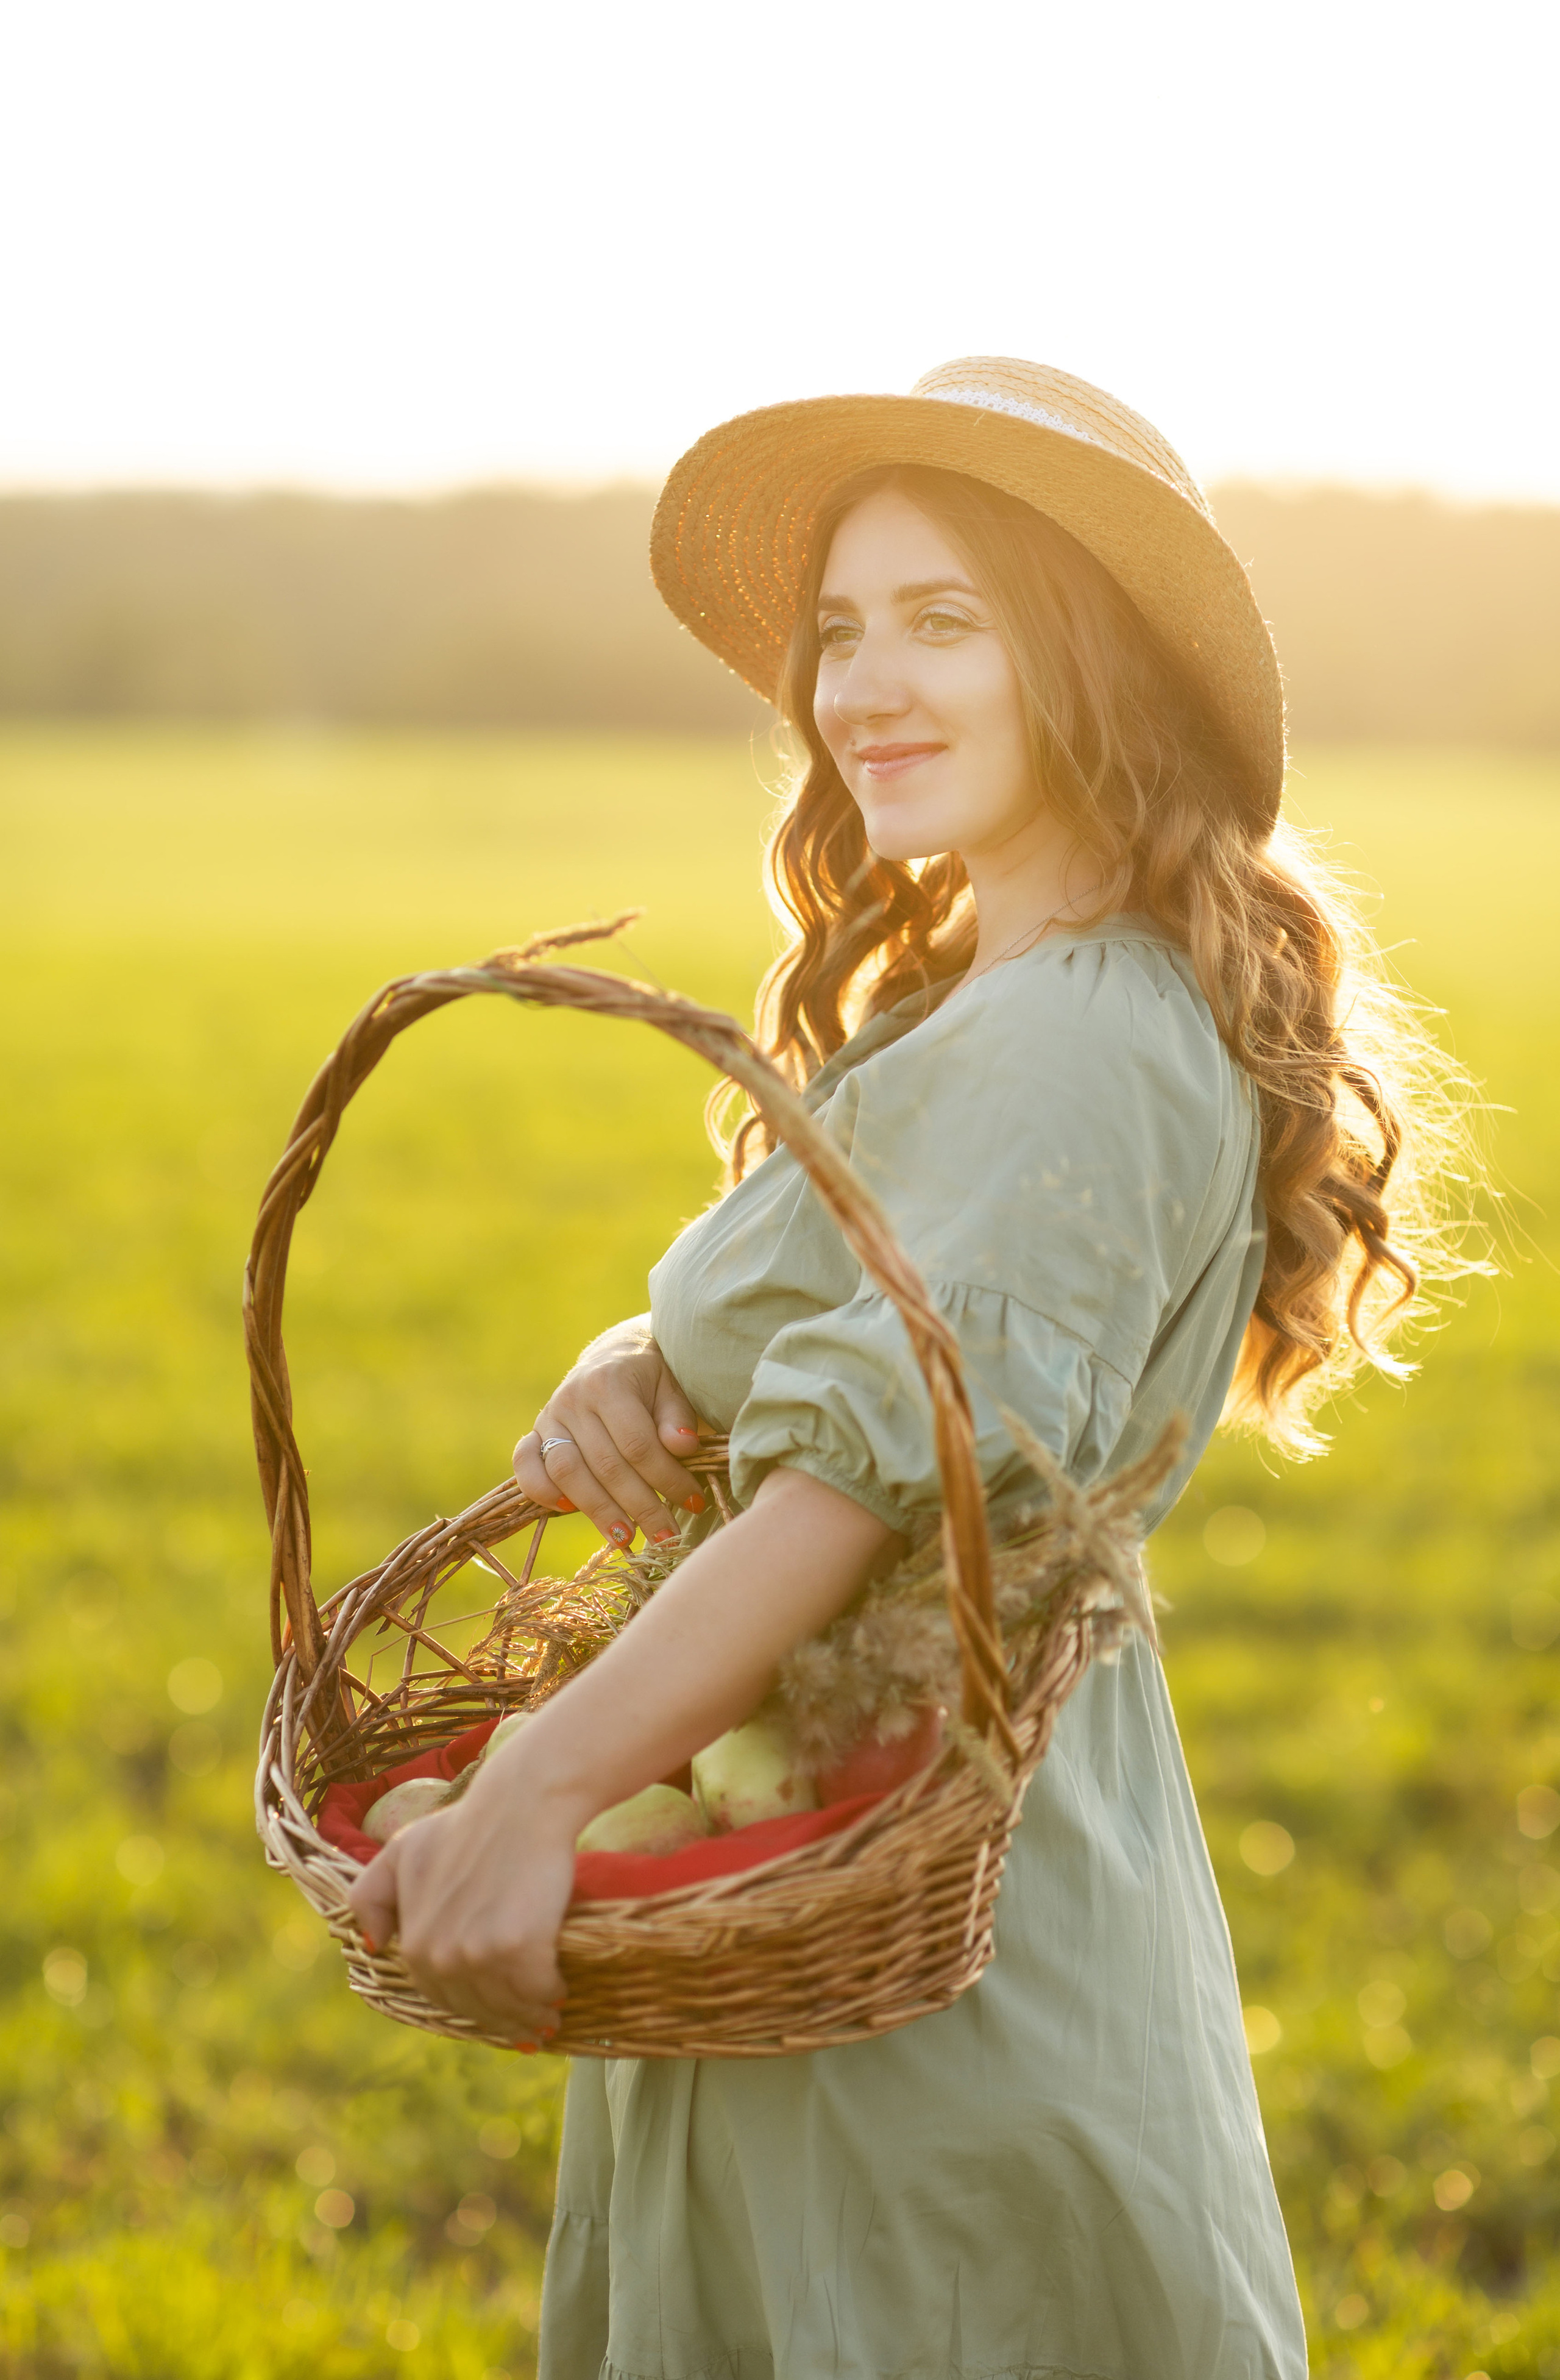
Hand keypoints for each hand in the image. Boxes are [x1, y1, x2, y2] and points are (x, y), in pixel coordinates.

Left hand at [345, 1746, 579, 2044]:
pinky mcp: (521, 1948)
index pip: (443, 1998)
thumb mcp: (401, 1852)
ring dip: (530, 2017)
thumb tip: (374, 1945)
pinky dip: (550, 1993)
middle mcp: (441, 1957)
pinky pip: (538, 1988)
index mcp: (413, 1944)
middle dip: (503, 2020)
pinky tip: (559, 1993)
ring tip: (548, 2018)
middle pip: (478, 2009)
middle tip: (528, 2022)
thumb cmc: (464, 1825)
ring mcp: (479, 1955)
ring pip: (509, 2005)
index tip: (495, 2009)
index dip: (472, 2006)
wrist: (520, 1806)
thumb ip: (371, 1896)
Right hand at [514, 1316, 705, 1547]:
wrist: (616, 1354)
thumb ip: (677, 1416)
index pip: (638, 1445)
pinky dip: (541, 1489)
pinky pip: (525, 1463)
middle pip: (606, 1466)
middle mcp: (574, 1399)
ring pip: (568, 1472)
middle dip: (641, 1507)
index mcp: (610, 1383)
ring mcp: (550, 1416)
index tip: (694, 1503)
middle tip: (667, 1538)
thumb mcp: (673, 1386)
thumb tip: (684, 1447)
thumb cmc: (653, 1377)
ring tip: (625, 1538)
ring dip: (597, 1510)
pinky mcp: (535, 1431)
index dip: (668, 1479)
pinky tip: (568, 1510)